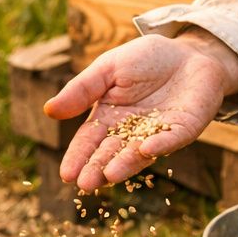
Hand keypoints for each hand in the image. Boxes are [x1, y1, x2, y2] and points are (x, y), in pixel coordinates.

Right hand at [44, 30, 237, 191]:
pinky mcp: (184, 129)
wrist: (188, 52)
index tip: (66, 174)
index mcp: (108, 118)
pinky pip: (172, 139)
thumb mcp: (107, 68)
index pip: (88, 141)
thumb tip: (48, 110)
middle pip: (111, 153)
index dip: (78, 157)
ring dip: (125, 164)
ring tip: (109, 176)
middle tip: (85, 184)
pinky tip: (147, 149)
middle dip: (98, 168)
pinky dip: (161, 144)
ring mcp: (158, 133)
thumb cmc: (145, 59)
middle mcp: (131, 132)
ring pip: (139, 152)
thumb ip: (82, 90)